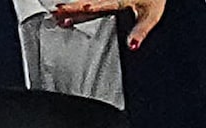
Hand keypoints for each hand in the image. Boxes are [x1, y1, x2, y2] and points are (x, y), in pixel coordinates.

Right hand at [51, 0, 165, 45]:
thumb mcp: (151, 14)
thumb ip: (140, 30)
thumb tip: (132, 45)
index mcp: (117, 1)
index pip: (95, 7)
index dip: (81, 11)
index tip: (65, 16)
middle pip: (86, 1)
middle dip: (70, 8)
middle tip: (54, 13)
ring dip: (71, 4)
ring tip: (55, 9)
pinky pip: (93, 0)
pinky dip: (82, 2)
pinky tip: (71, 5)